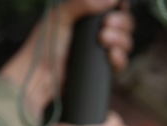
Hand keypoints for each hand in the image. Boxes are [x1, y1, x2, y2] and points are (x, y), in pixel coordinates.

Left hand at [2, 0, 134, 112]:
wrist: (40, 77)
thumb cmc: (44, 45)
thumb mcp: (60, 16)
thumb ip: (83, 3)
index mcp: (87, 15)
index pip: (113, 6)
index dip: (120, 6)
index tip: (120, 6)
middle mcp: (96, 31)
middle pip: (125, 22)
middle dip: (121, 21)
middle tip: (106, 25)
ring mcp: (100, 50)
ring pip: (126, 41)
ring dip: (121, 38)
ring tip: (103, 40)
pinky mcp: (102, 68)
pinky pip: (121, 62)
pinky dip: (120, 57)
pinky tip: (111, 54)